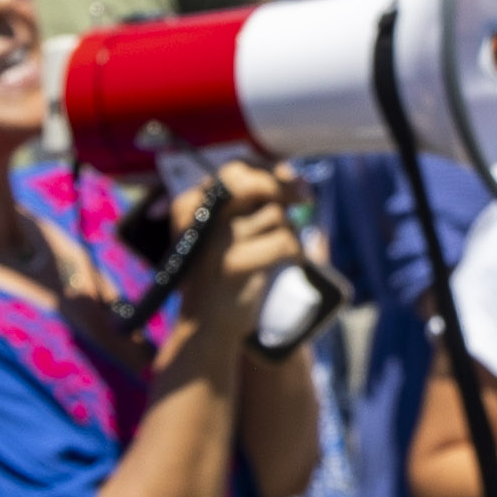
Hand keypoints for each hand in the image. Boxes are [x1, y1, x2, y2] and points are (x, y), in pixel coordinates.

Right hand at [160, 163, 309, 361]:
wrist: (205, 328)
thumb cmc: (222, 275)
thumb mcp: (227, 231)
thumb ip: (250, 202)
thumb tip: (291, 176)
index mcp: (190, 204)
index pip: (236, 168)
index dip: (270, 170)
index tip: (290, 180)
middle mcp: (199, 216)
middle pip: (254, 182)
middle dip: (285, 187)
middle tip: (305, 198)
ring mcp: (215, 240)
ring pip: (275, 214)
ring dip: (290, 230)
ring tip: (281, 250)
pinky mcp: (234, 265)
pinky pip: (284, 241)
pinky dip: (296, 250)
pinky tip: (291, 261)